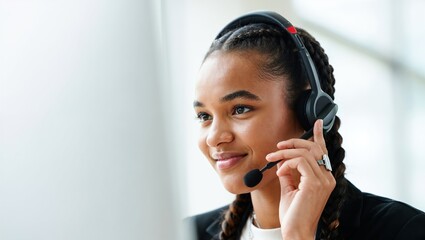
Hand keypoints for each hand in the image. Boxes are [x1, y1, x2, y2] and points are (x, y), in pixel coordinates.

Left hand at [265, 120, 335, 238]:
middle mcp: (327, 177)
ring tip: (272, 159)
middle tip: (278, 146)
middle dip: (294, 142)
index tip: (316, 122)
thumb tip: (283, 161)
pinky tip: (279, 172)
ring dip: (285, 152)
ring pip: (305, 152)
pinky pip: (300, 161)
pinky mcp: (315, 183)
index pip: (322, 152)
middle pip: (313, 148)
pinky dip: (287, 163)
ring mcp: (323, 180)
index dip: (319, 135)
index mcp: (324, 178)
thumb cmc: (293, 215)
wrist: (295, 231)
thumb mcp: (290, 189)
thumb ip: (290, 173)